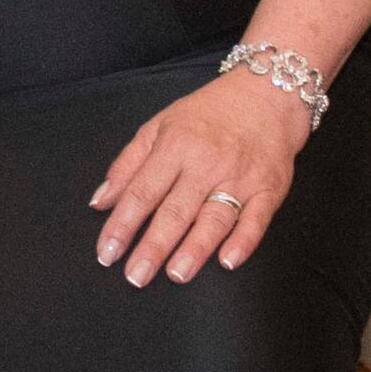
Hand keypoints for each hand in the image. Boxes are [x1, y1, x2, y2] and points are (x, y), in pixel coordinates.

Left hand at [92, 68, 308, 286]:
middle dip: (153, 246)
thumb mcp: (159, 126)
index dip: (122, 224)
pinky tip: (228, 260)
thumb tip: (100, 201)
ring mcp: (240, 177)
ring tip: (176, 274)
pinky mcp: (270, 188)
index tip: (107, 252)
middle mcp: (207, 163)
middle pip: (175, 210)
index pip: (142, 192)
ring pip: (214, 218)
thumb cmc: (208, 113)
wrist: (267, 95)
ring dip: (195, 249)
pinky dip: (243, 241)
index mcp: (175, 146)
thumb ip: (128, 165)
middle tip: (135, 276)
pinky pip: (256, 219)